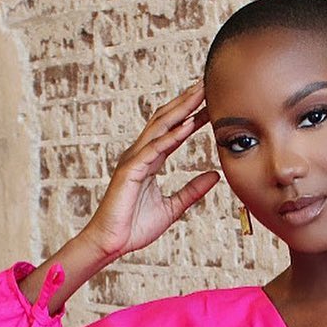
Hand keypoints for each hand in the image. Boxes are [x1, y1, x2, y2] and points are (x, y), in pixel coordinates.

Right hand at [80, 80, 219, 258]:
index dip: (192, 115)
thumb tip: (215, 176)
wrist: (112, 243)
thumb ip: (192, 190)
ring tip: (199, 94)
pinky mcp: (130, 171)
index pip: (174, 131)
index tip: (212, 103)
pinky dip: (171, 137)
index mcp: (150, 160)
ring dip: (180, 110)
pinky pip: (153, 150)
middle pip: (166, 120)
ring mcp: (134, 160)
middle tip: (206, 84)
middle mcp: (140, 154)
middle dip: (186, 102)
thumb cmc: (135, 227)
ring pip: (159, 128)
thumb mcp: (173, 208)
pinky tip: (187, 126)